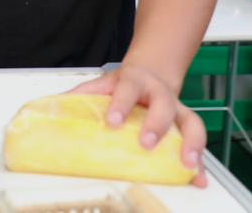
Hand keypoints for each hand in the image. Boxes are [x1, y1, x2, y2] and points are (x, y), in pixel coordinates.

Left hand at [70, 64, 207, 187]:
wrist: (152, 73)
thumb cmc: (124, 85)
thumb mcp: (102, 84)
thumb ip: (80, 95)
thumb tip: (52, 108)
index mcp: (135, 81)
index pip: (127, 89)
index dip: (120, 104)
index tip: (112, 121)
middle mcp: (161, 94)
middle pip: (164, 105)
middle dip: (157, 125)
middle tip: (147, 143)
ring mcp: (178, 110)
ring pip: (191, 122)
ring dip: (191, 145)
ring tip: (187, 165)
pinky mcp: (187, 127)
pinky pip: (197, 144)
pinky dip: (199, 163)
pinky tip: (198, 179)